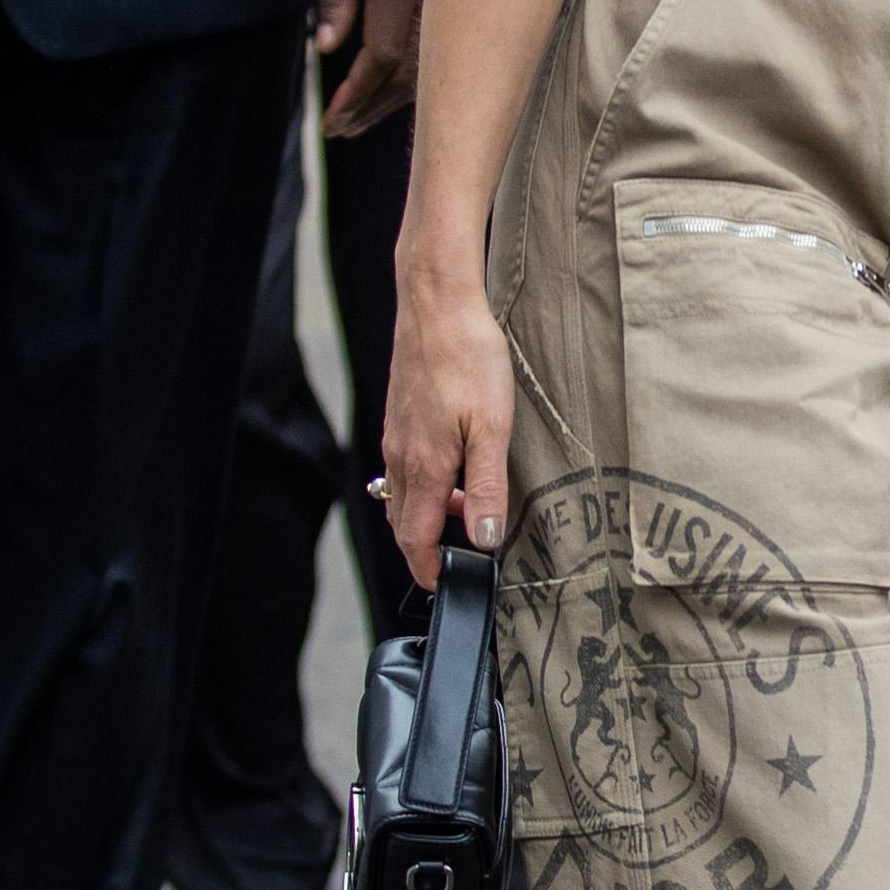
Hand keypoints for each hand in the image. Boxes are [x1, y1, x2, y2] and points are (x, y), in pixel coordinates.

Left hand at [314, 0, 452, 136]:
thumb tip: (327, 50)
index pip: (380, 58)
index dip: (355, 97)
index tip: (331, 121)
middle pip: (414, 73)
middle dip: (374, 108)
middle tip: (342, 130)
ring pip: (437, 63)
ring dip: (400, 98)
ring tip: (364, 115)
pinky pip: (448, 40)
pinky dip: (424, 70)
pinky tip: (400, 83)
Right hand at [381, 264, 515, 590]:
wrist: (437, 304)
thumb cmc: (469, 358)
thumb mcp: (493, 427)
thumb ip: (488, 486)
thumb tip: (485, 539)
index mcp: (424, 467)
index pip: (415, 538)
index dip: (429, 568)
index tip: (445, 585)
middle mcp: (401, 457)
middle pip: (405, 522)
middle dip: (429, 547)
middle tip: (464, 557)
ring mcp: (396, 436)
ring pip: (405, 494)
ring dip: (432, 513)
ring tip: (473, 508)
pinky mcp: (400, 417)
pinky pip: (406, 468)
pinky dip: (428, 484)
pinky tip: (457, 467)